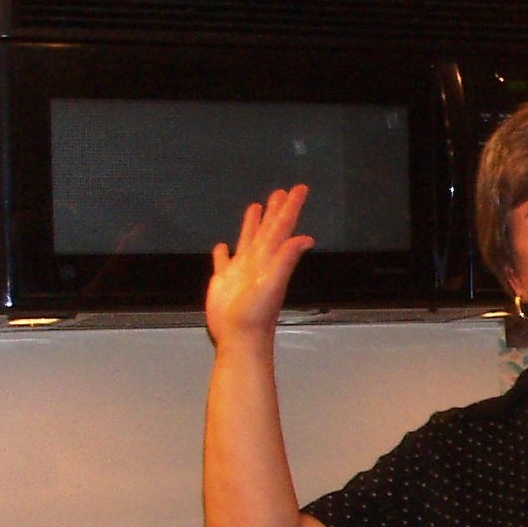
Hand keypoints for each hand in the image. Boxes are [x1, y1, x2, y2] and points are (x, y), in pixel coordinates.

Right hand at [207, 186, 314, 347]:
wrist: (238, 336)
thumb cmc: (255, 313)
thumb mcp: (272, 284)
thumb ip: (286, 260)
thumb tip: (305, 238)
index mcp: (269, 258)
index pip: (282, 228)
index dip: (290, 208)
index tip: (299, 189)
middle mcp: (258, 261)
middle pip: (268, 229)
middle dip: (276, 210)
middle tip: (282, 191)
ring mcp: (240, 271)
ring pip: (248, 240)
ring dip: (253, 224)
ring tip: (256, 206)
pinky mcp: (223, 281)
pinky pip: (223, 261)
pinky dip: (223, 253)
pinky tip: (222, 246)